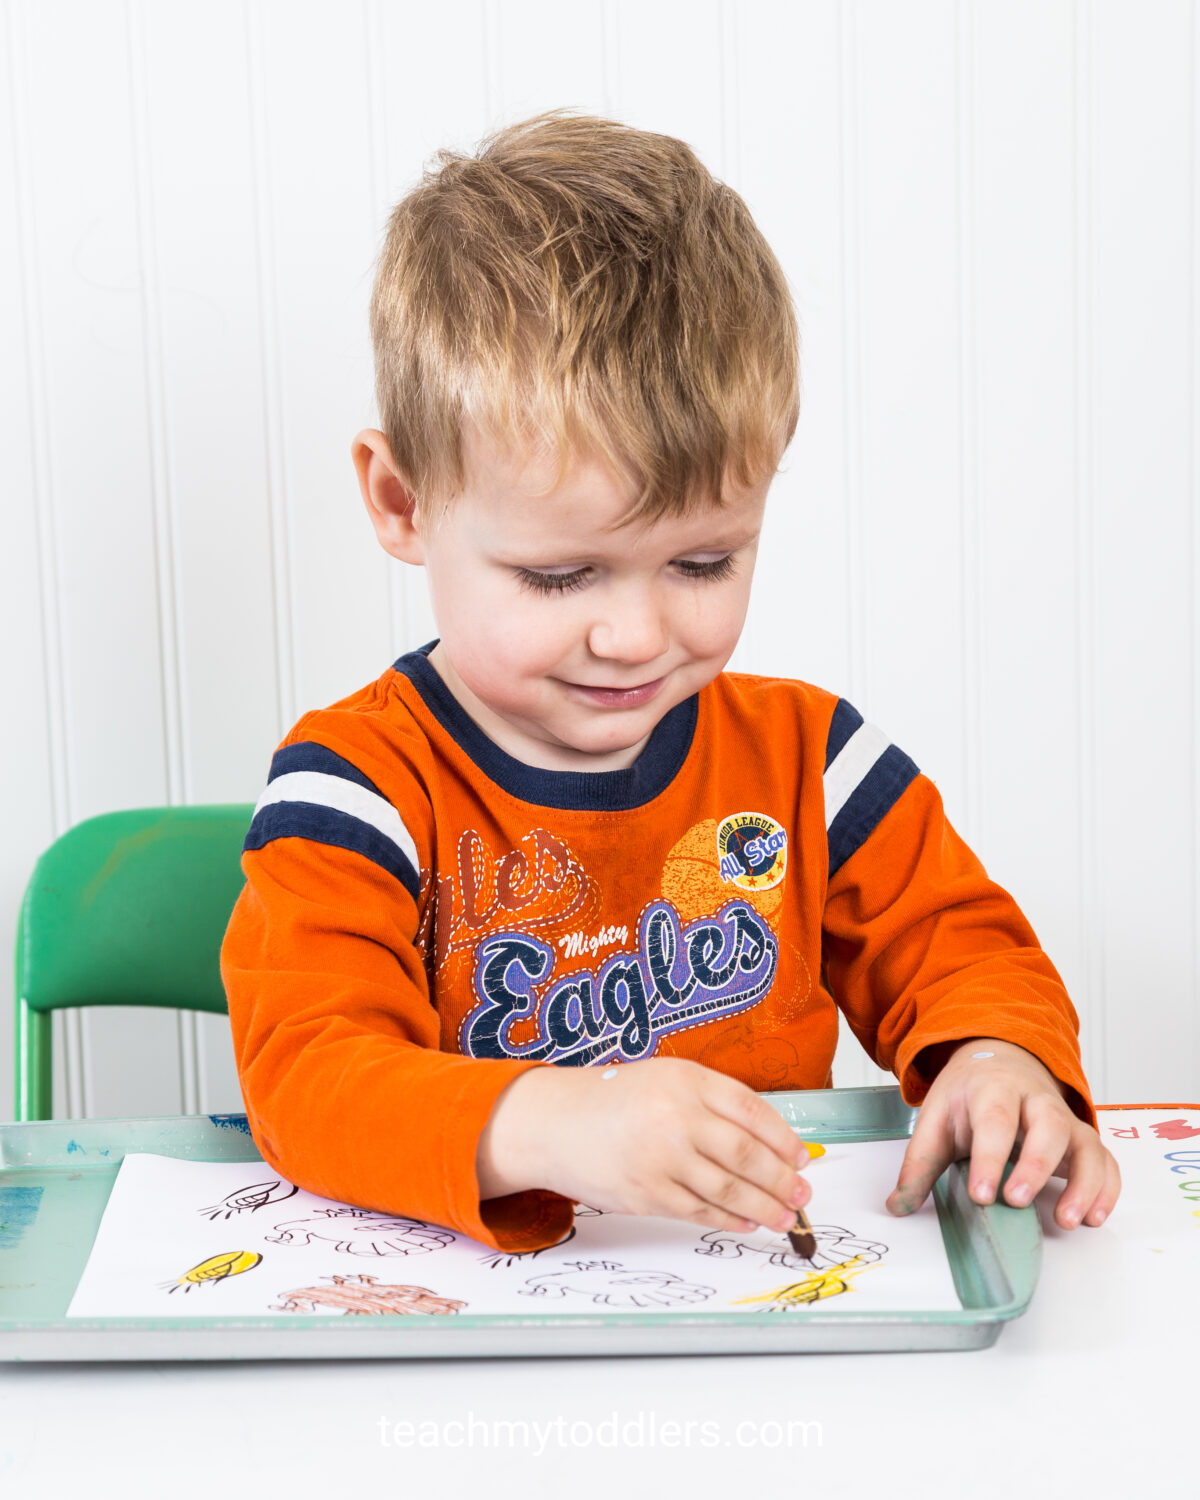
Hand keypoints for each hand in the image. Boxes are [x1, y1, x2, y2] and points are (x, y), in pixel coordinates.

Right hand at [477, 1056, 811, 1234]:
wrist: (555, 1123)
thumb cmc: (613, 1100)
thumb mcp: (666, 1079)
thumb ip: (711, 1102)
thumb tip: (768, 1142)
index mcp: (686, 1081)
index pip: (751, 1111)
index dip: (783, 1139)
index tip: (801, 1157)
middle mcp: (675, 1117)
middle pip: (746, 1154)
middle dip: (782, 1179)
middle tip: (803, 1192)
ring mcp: (660, 1158)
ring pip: (727, 1189)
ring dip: (764, 1207)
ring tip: (784, 1215)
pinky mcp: (646, 1193)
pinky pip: (698, 1212)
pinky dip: (729, 1220)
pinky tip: (746, 1222)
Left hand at [885, 1037, 1120, 1229]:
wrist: (999, 1061)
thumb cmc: (968, 1096)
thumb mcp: (936, 1119)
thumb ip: (918, 1164)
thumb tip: (896, 1206)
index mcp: (992, 1090)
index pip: (994, 1121)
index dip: (988, 1158)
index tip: (981, 1195)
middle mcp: (1035, 1100)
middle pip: (1047, 1124)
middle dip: (1035, 1165)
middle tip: (1017, 1201)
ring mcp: (1064, 1119)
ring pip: (1085, 1143)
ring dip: (1083, 1184)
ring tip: (1069, 1220)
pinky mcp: (1083, 1138)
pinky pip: (1106, 1160)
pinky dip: (1107, 1188)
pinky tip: (1095, 1217)